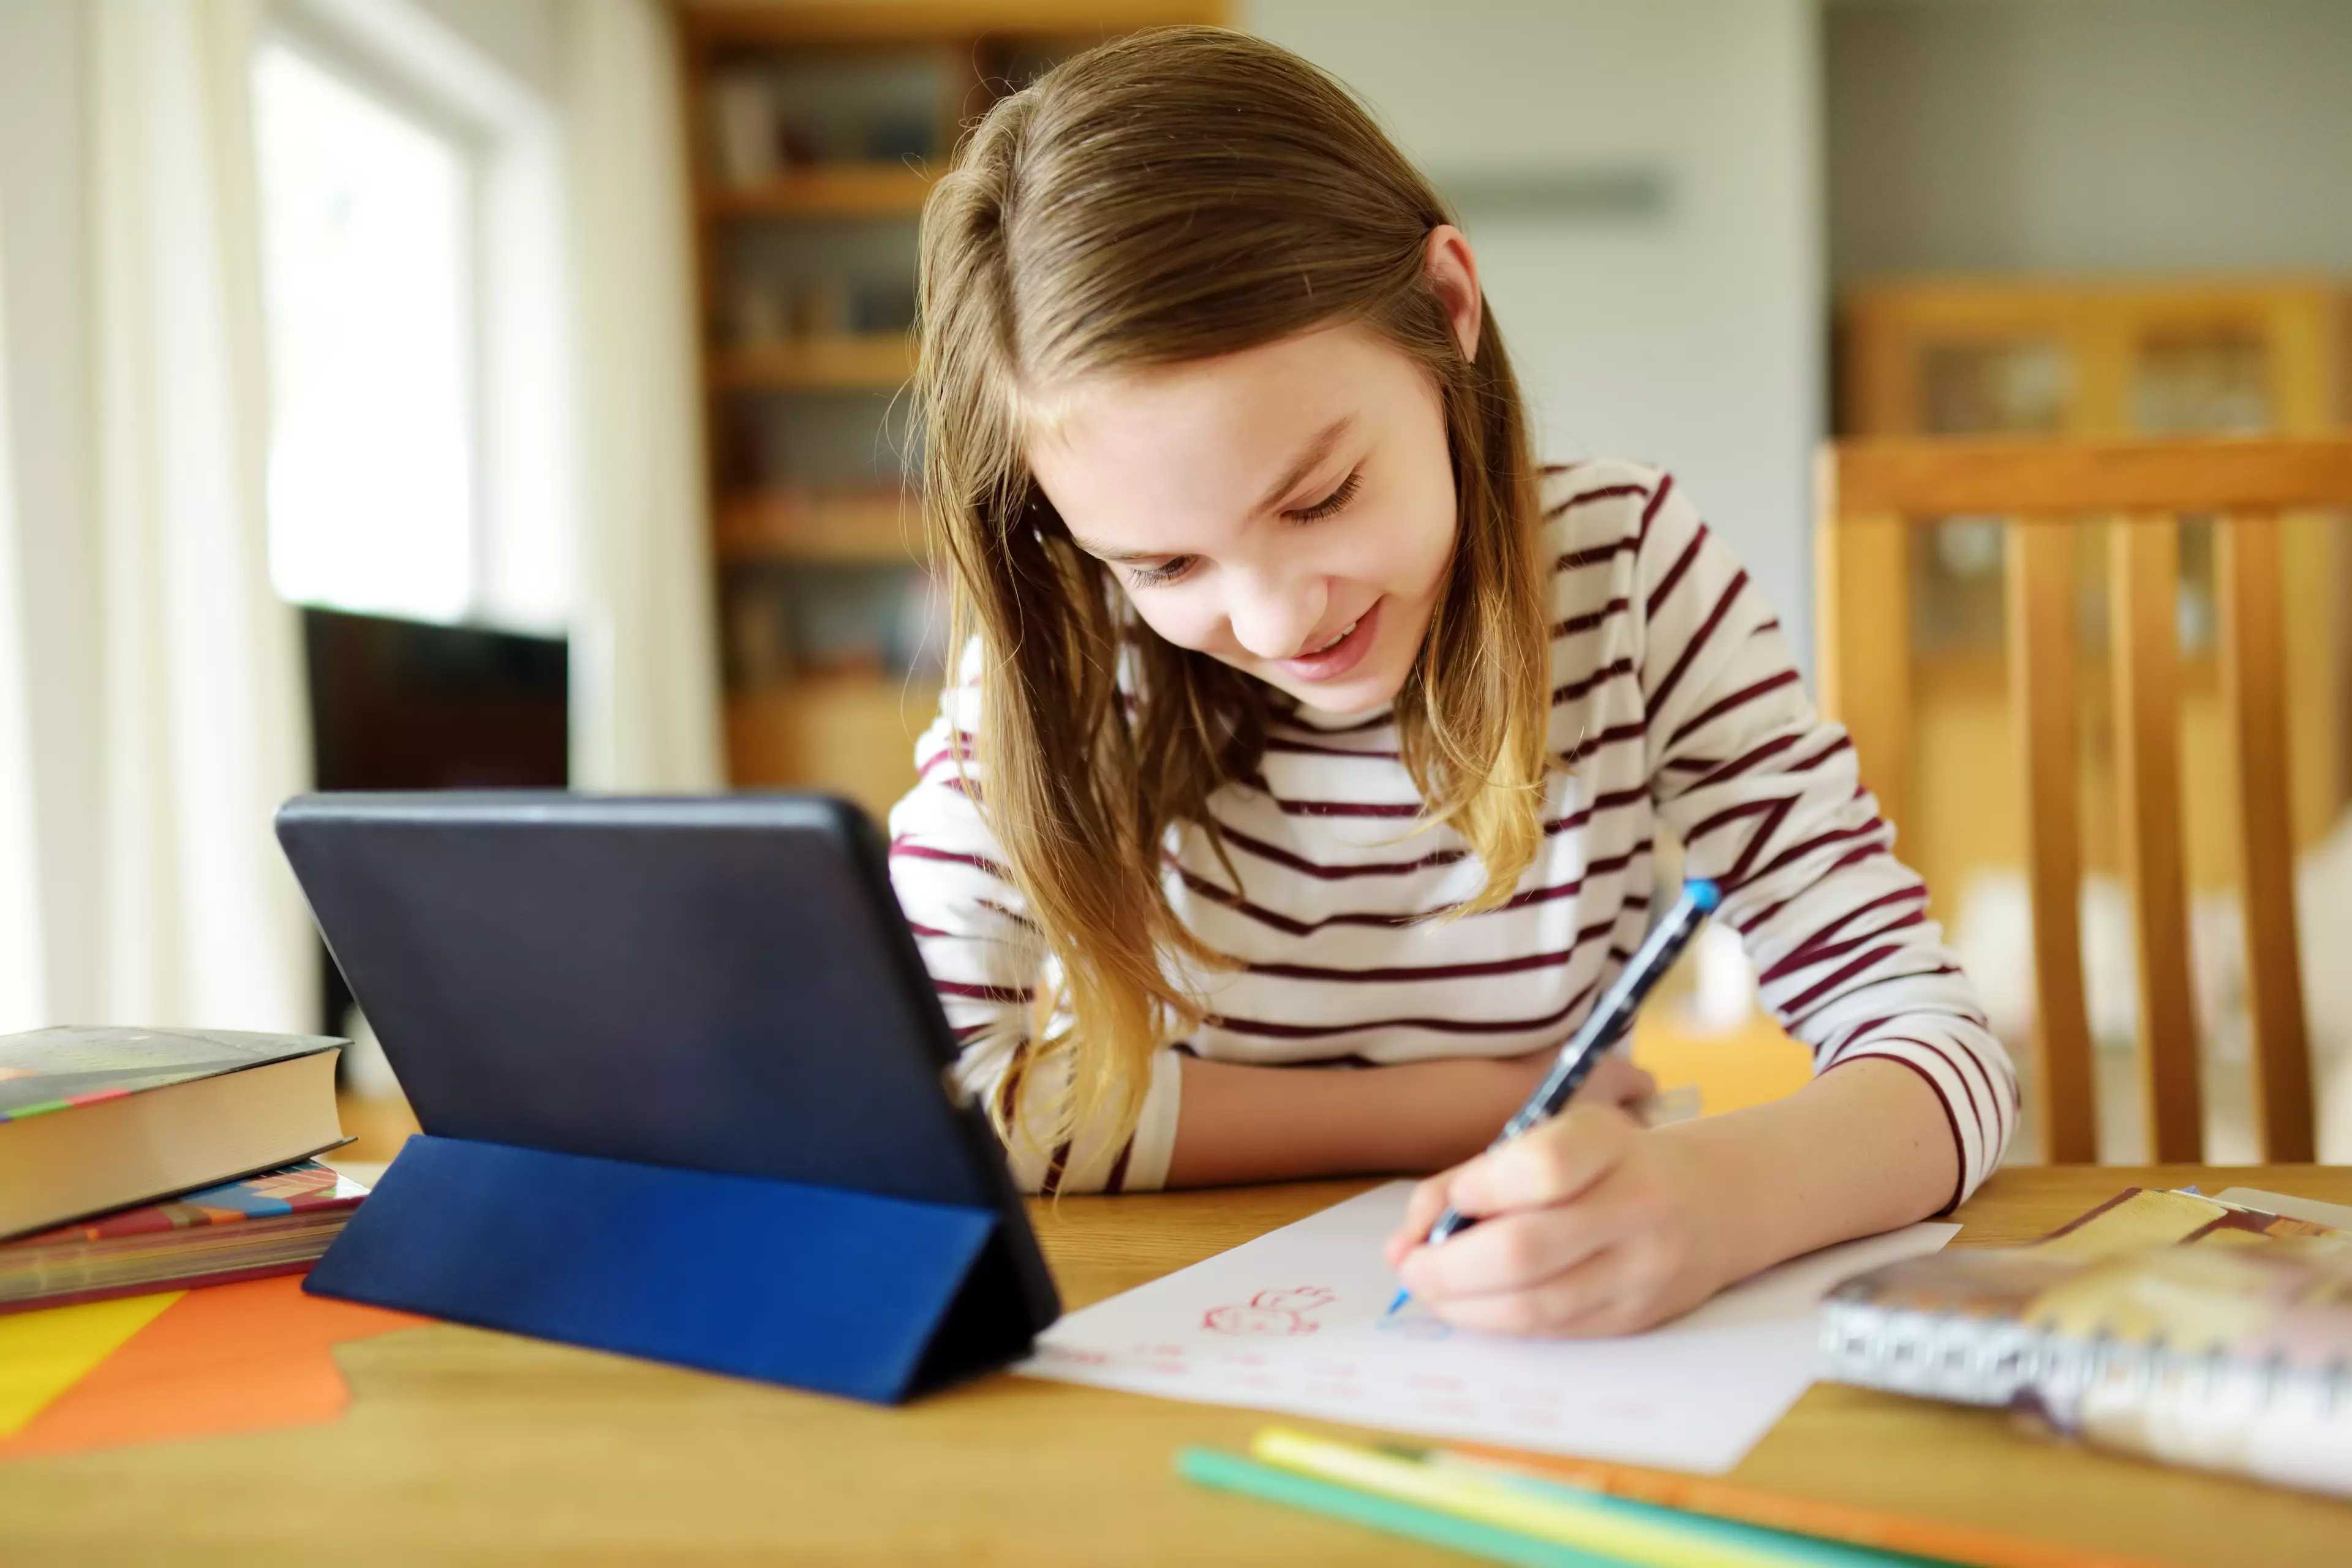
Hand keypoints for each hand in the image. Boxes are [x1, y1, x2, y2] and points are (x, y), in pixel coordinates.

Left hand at [1381, 1107, 1731, 1336]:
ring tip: (1431, 1287)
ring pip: (1534, 1304)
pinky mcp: (1634, 1317)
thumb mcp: (1552, 1139)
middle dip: (1447, 1265)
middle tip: (1410, 1264)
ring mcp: (1640, 1269)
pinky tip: (1473, 1305)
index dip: (1480, 1188)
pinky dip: (1496, 1321)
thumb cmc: (1606, 1164)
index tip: (1453, 1199)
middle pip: (1526, 1249)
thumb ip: (1474, 1178)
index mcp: (1610, 1142)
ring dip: (1463, 1304)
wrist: (1711, 1204)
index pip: (1544, 1168)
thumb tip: (1403, 1241)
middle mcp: (1635, 1205)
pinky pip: (1551, 1329)